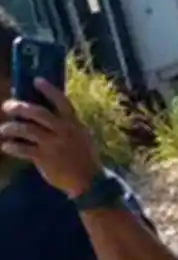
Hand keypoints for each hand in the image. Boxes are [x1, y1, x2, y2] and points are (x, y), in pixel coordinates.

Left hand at [1, 79, 101, 196]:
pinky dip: (12, 146)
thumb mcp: (81, 136)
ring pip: (27, 130)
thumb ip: (66, 125)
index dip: (49, 90)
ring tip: (4, 129)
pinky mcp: (44, 158)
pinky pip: (23, 149)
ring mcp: (53, 144)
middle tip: (8, 106)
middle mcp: (63, 130)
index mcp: (73, 123)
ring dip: (11, 128)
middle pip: (38, 113)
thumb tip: (48, 114)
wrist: (88, 179)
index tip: (36, 80)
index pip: (61, 101)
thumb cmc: (83, 156)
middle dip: (21, 107)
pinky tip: (6, 146)